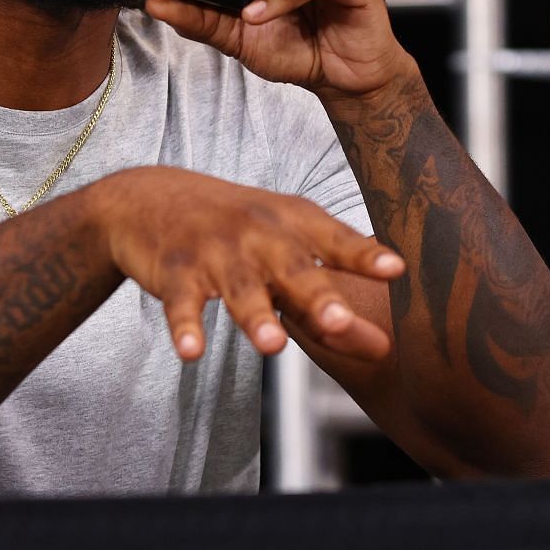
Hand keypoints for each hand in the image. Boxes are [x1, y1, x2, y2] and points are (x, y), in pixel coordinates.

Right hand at [93, 166, 402, 361]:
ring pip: (241, 289)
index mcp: (294, 224)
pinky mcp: (177, 273)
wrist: (153, 197)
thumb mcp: (286, 245)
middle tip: (341, 323)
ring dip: (257, 317)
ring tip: (274, 347)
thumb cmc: (239, 228)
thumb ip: (329, 295)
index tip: (396, 270)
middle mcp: (259, 235)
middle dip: (318, 297)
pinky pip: (182, 303)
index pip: (337, 241)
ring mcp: (217, 253)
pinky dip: (185, 327)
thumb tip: (384, 347)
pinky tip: (191, 352)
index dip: (365, 256)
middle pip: (293, 269)